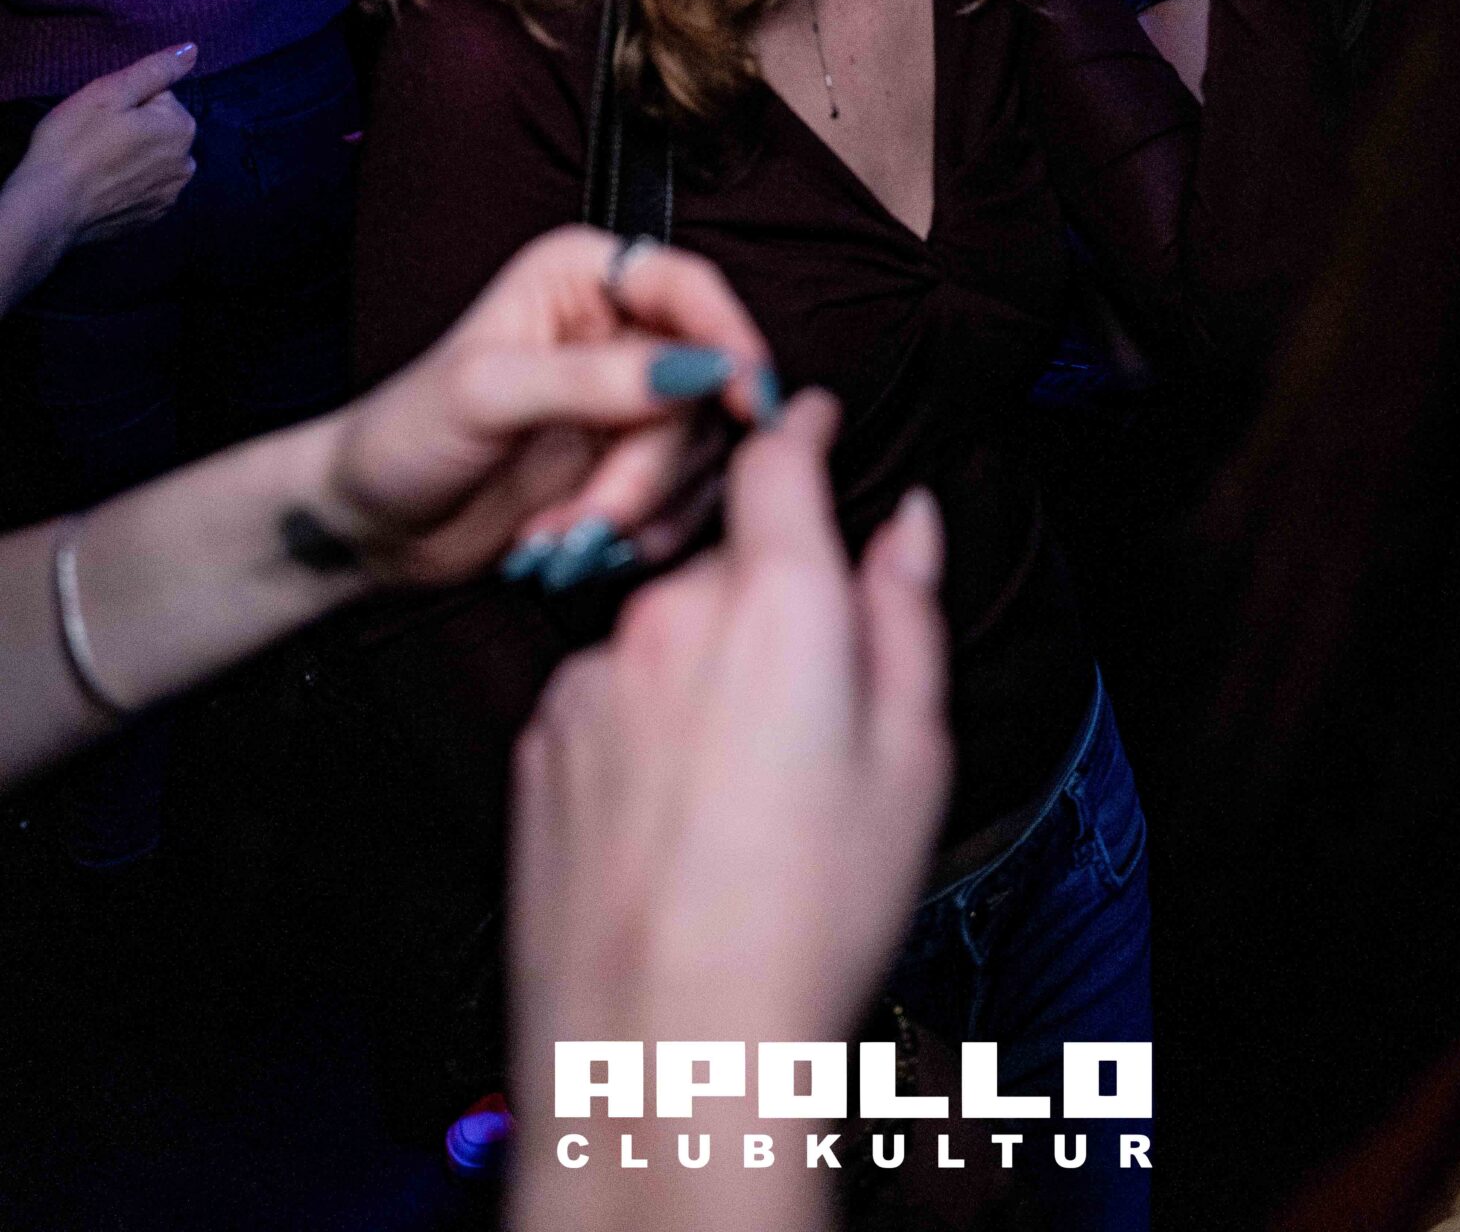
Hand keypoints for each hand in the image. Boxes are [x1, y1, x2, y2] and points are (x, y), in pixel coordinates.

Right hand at [7, 45, 197, 252]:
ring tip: (97, 163)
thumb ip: (156, 70)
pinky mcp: (151, 218)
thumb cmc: (75, 143)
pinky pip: (144, 188)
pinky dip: (128, 184)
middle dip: (135, 128)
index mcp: (182, 128)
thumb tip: (192, 49)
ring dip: (133, 157)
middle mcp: (186, 163)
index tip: (103, 116)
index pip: (160, 97)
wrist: (49, 207)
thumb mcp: (110, 92)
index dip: (128, 102)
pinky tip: (102, 186)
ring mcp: (170, 195)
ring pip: (153, 159)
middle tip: (96, 138)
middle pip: (160, 130)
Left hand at [315, 227, 775, 587]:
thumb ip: (594, 379)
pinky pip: (685, 497)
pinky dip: (643, 531)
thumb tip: (699, 370)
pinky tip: (582, 545)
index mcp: (585, 276)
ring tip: (564, 535)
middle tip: (595, 513)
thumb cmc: (405, 435)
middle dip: (654, 463)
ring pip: (701, 449)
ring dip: (640, 505)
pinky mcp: (631, 466)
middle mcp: (620, 329)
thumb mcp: (488, 394)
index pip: (689, 289)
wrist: (371, 524)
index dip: (730, 340)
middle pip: (704, 385)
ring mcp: (630, 402)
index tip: (748, 401)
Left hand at [510, 390, 951, 1074]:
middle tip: (809, 710)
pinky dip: (641, 729)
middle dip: (765, 605)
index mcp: (777, 602)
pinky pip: (606, 699)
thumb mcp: (912, 757)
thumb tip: (907, 520)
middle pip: (726, 565)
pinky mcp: (539, 741)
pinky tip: (673, 821)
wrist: (663, 1055)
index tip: (807, 412)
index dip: (796, 425)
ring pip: (662, 637)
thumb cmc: (812, 914)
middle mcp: (669, 613)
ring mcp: (590, 676)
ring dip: (700, 674)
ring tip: (738, 796)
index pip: (775, 460)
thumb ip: (907, 612)